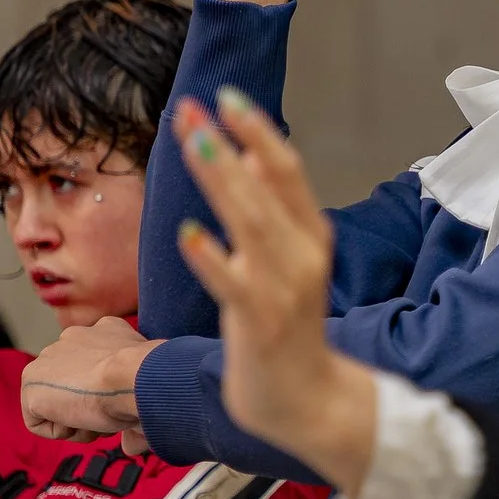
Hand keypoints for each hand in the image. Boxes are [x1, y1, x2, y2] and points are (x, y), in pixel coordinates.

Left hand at [22, 316, 153, 441]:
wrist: (134, 376)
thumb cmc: (150, 381)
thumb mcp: (145, 390)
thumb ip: (132, 409)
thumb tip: (132, 446)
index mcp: (106, 331)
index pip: (96, 365)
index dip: (107, 394)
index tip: (122, 406)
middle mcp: (74, 338)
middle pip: (73, 384)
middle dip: (87, 405)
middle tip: (110, 415)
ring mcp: (48, 358)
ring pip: (56, 401)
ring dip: (75, 418)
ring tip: (97, 420)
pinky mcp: (32, 383)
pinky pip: (39, 421)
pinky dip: (60, 432)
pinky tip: (81, 422)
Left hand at [171, 90, 378, 490]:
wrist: (306, 402)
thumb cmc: (287, 329)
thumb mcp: (288, 260)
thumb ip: (274, 210)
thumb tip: (255, 153)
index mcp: (309, 235)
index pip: (288, 170)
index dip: (258, 131)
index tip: (226, 95)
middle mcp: (302, 255)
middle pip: (267, 187)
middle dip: (230, 142)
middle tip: (192, 107)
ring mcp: (283, 288)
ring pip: (251, 224)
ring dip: (223, 180)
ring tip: (194, 143)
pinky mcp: (260, 323)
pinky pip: (232, 284)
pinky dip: (212, 258)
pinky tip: (188, 234)